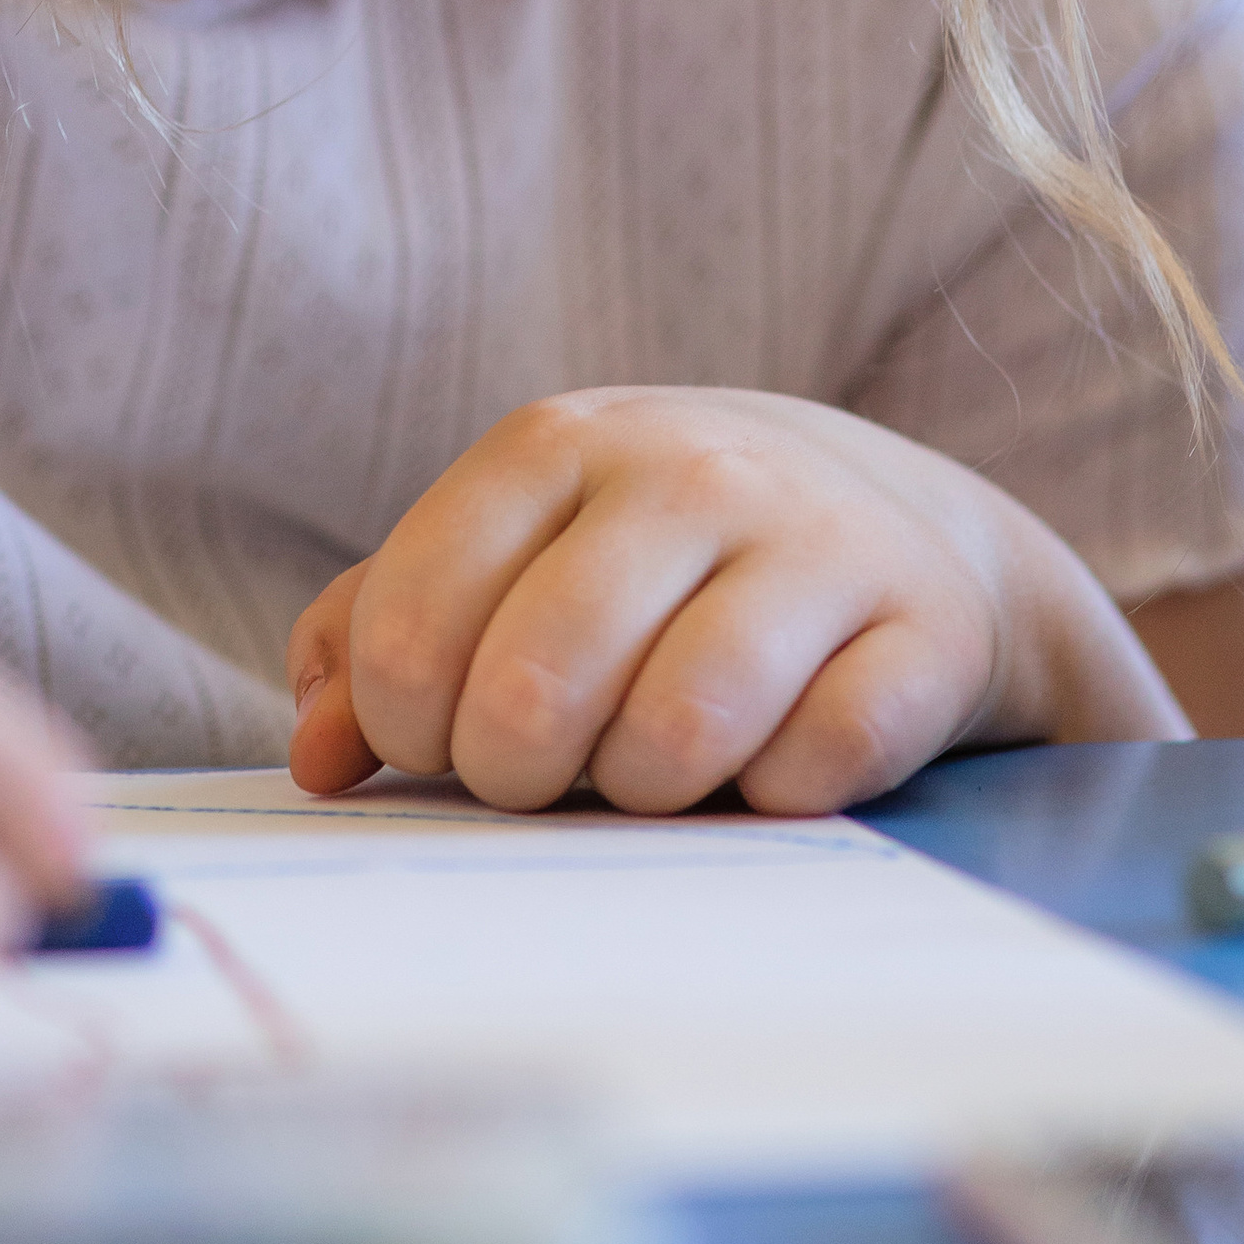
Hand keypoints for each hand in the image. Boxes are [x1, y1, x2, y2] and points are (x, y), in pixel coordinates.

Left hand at [287, 389, 1184, 815]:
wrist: (891, 524)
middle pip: (536, 684)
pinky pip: (820, 762)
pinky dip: (777, 797)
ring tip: (654, 770)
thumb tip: (319, 756)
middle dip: (516, 774)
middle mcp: (687, 472)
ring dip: (647, 793)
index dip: (404, 725)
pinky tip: (770, 767)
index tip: (439, 743)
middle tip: (544, 776)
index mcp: (554, 446)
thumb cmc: (648, 565)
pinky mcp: (925, 633)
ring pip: (680, 731)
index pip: (414, 620)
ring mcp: (816, 544)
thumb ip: (380, 638)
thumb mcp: (508, 558)